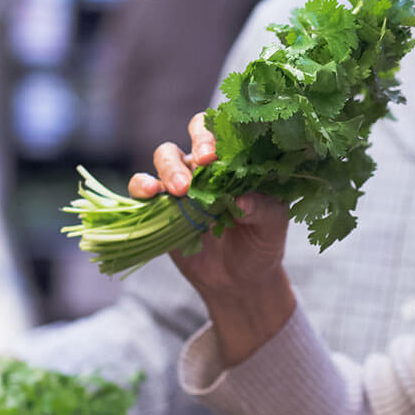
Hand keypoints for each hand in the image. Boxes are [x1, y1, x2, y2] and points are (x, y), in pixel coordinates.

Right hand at [131, 113, 295, 366]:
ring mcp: (181, 186)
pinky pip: (143, 188)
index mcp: (236, 163)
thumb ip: (263, 209)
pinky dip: (141, 186)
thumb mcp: (273, 227)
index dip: (221, 134)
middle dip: (195, 144)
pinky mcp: (161, 207)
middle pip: (193, 136)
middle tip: (203, 164)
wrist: (238, 282)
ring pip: (165, 157)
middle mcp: (206, 168)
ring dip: (169, 168)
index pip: (226, 132)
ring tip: (179, 190)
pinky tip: (149, 194)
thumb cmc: (261, 244)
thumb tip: (242, 200)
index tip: (219, 153)